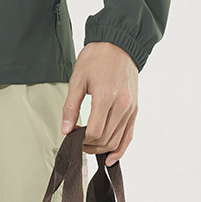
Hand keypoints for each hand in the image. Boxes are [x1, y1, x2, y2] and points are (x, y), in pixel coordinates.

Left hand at [60, 41, 137, 167]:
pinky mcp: (135, 109)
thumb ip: (71, 106)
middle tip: (78, 142)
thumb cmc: (96, 58)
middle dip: (90, 146)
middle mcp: (121, 105)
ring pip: (117, 140)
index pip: (94, 132)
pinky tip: (110, 157)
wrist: (118, 44)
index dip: (81, 140)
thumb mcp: (78, 78)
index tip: (72, 137)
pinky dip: (120, 149)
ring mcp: (130, 108)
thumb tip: (66, 130)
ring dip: (102, 148)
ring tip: (89, 146)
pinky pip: (129, 135)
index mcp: (105, 96)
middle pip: (106, 138)